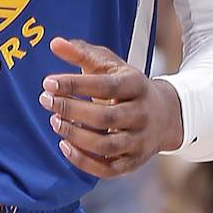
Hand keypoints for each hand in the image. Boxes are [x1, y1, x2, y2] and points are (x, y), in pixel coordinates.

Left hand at [42, 37, 183, 179]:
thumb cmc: (127, 86)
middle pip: (105, 118)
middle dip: (71, 110)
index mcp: (137, 85)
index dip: (75, 85)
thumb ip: (82, 53)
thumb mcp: (110, 65)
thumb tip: (54, 43)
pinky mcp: (133, 163)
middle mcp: (142, 115)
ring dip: (76, 136)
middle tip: (46, 101)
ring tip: (54, 122)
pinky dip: (83, 161)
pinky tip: (64, 146)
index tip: (48, 82)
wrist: (165, 115)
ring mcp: (139, 141)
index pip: (106, 86)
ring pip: (106, 146)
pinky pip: (107, 169)